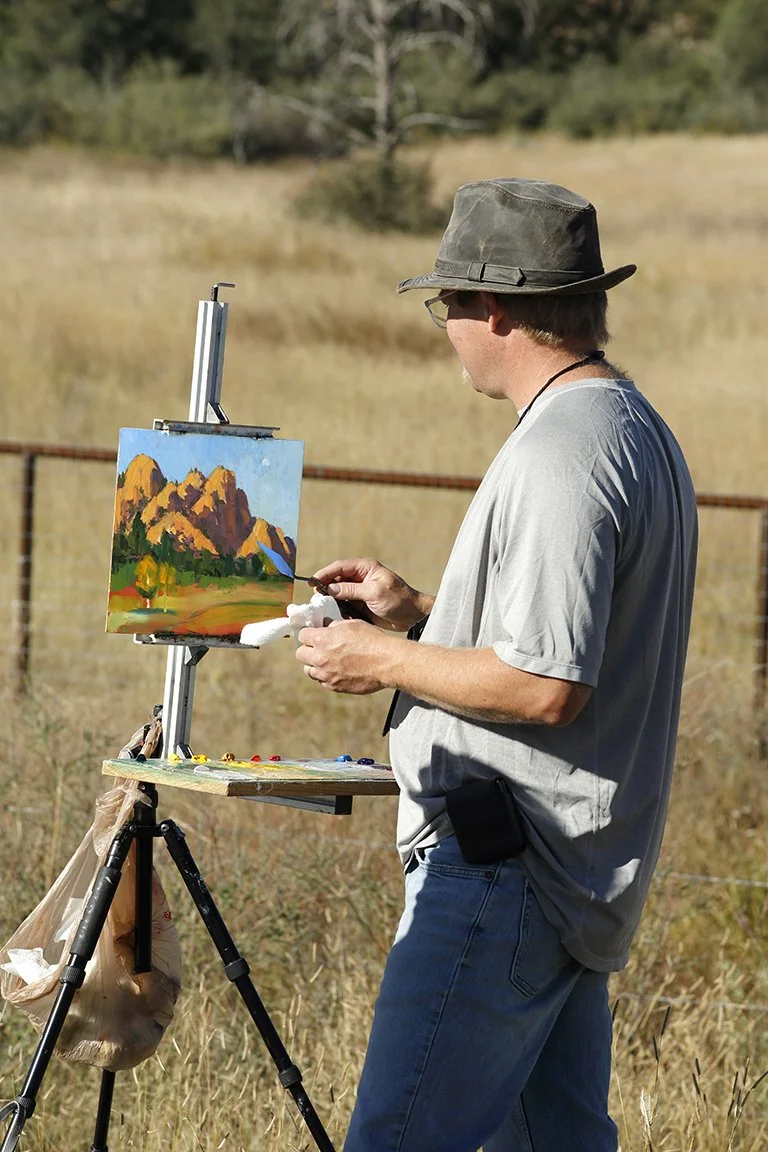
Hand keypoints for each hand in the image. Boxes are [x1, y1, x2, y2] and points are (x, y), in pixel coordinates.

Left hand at [296, 620, 395, 693]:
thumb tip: (325, 625)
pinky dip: (326, 676)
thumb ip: (333, 625)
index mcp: (322, 639)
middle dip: (308, 649)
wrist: (387, 662)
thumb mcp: (352, 624)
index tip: (313, 635)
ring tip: (327, 661)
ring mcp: (326, 675)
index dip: (308, 634)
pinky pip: (322, 682)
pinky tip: (337, 670)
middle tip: (318, 648)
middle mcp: (320, 658)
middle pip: (300, 654)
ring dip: (315, 665)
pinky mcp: (334, 687)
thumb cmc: (372, 640)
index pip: (302, 635)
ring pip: (309, 670)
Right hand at [311, 557, 432, 631]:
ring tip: (321, 607)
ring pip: (337, 592)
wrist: (412, 616)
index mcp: (365, 568)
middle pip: (336, 579)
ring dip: (329, 599)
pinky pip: (343, 604)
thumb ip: (351, 590)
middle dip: (325, 587)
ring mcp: (359, 591)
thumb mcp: (374, 593)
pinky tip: (331, 614)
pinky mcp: (359, 604)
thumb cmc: (398, 600)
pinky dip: (337, 608)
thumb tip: (330, 588)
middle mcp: (360, 578)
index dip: (325, 573)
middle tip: (315, 598)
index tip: (312, 582)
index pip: (340, 567)